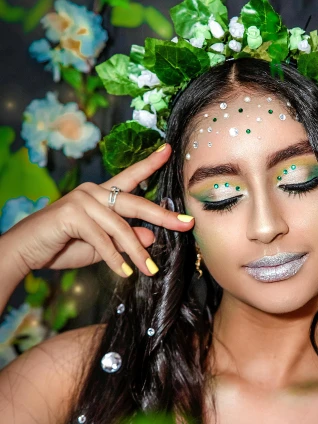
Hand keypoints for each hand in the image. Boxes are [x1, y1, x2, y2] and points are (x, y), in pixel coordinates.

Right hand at [4, 144, 193, 277]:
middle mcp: (93, 192)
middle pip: (136, 203)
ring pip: (121, 228)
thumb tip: (152, 236)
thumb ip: (124, 240)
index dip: (150, 163)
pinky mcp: (72, 215)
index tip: (170, 150)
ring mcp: (82, 201)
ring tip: (150, 270)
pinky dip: (115, 259)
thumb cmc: (62, 246)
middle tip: (186, 224)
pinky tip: (125, 272)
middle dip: (163, 215)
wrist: (25, 250)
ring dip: (137, 252)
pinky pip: (102, 240)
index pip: (130, 177)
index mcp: (101, 194)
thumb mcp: (102, 246)